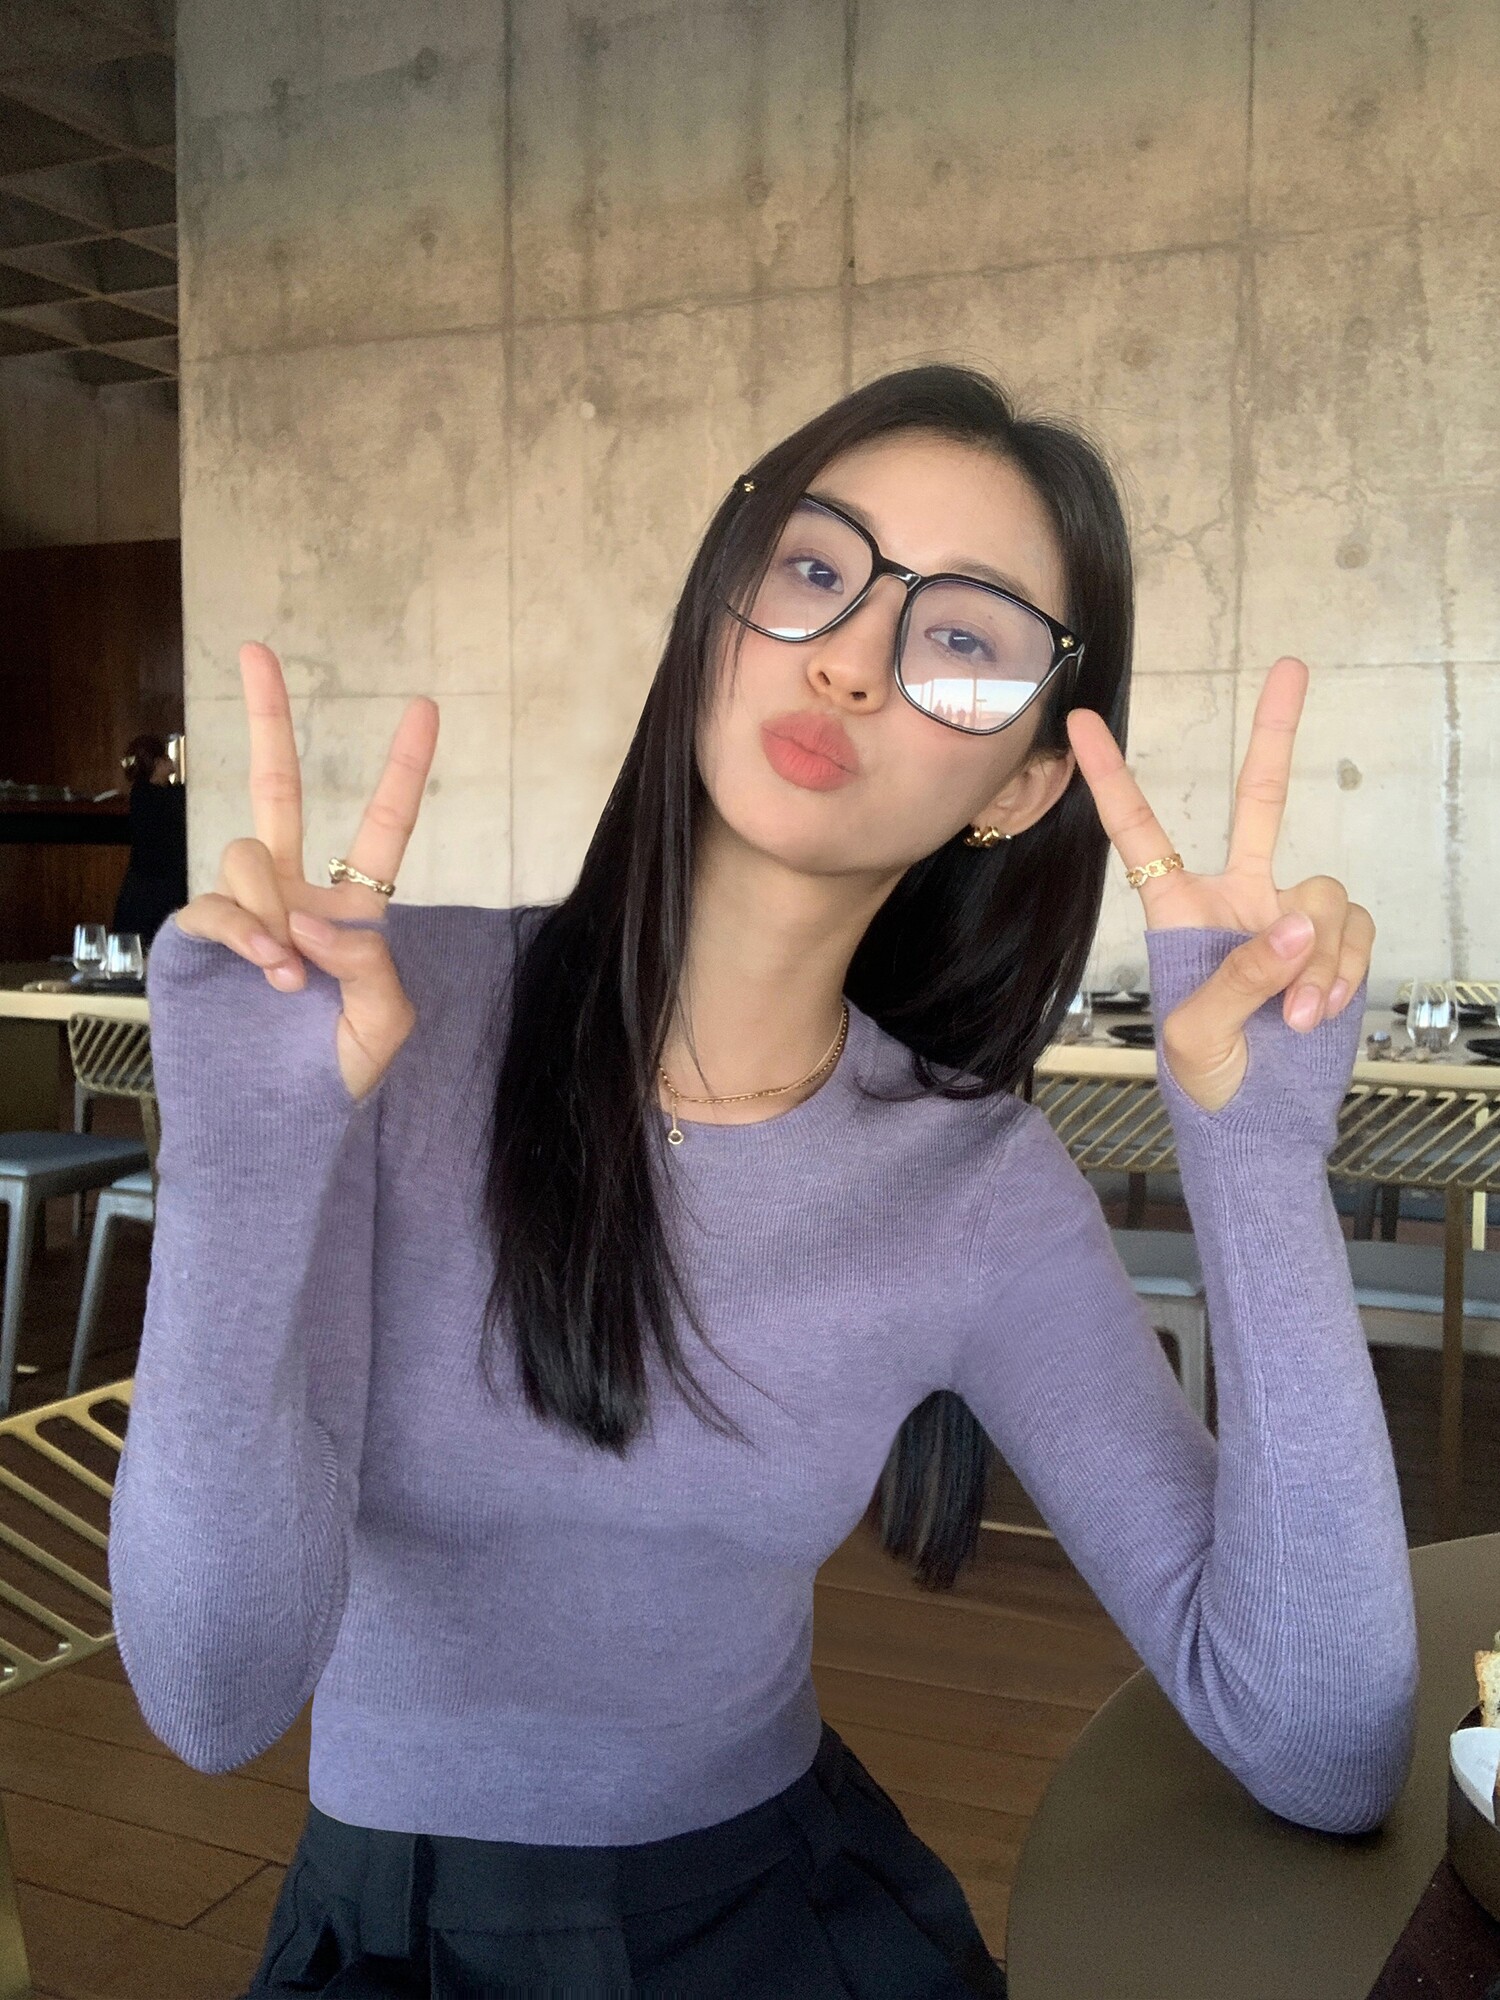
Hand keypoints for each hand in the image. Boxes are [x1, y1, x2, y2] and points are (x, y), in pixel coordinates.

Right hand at [172, 642, 439, 1100]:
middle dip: (267, 718)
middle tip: (257, 651)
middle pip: (277, 787)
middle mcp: (292, 895)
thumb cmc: (335, 1076)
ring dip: (273, 906)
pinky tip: (270, 966)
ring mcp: (241, 910)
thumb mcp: (386, 1023)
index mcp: (351, 909)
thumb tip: (313, 918)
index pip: (380, 827)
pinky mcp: (195, 936)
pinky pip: (216, 903)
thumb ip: (371, 961)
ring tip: (289, 972)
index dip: (402, 770)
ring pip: (249, 853)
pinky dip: (245, 929)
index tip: (425, 709)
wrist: (275, 1124)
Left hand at [1065, 656, 1373, 1112]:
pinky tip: (1320, 1011)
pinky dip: (1344, 970)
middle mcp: (1236, 900)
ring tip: (1297, 1014)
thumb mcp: (1198, 1034)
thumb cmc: (1206, 1080)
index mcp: (1177, 911)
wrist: (1258, 1123)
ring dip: (1317, 956)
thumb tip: (1299, 926)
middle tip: (1289, 666)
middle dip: (1275, 734)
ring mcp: (1289, 919)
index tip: (1081, 722)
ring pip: (1321, 892)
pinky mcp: (1333, 945)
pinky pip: (1353, 929)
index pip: (1139, 833)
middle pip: (1258, 802)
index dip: (1113, 778)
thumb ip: (1243, 975)